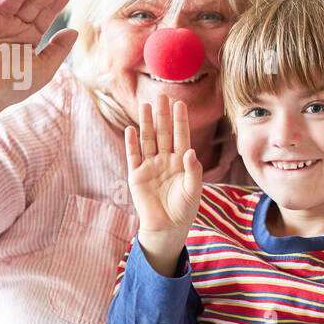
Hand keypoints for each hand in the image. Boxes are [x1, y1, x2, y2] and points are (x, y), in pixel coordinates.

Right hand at [125, 94, 203, 275]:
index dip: (180, 120)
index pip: (181, 136)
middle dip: (162, 115)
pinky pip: (133, 156)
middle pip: (163, 133)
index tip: (180, 103)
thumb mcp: (193, 190)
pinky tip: (131, 129)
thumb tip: (190, 151)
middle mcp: (165, 160)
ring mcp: (150, 166)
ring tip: (145, 106)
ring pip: (148, 140)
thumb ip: (193, 171)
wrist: (167, 228)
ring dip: (146, 123)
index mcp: (181, 162)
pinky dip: (132, 143)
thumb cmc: (184, 209)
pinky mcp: (137, 176)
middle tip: (161, 95)